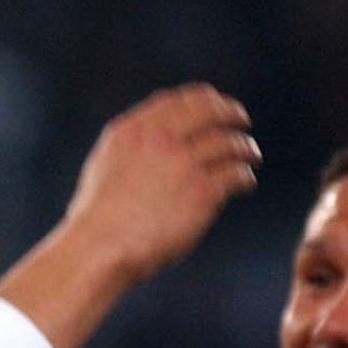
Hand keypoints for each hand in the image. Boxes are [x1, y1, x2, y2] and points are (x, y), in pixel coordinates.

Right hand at [0, 84, 256, 347]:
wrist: (99, 247)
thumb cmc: (97, 219)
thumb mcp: (105, 166)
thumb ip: (132, 148)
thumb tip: (153, 142)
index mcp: (132, 131)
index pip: (178, 100)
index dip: (202, 100)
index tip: (214, 106)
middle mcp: (159, 140)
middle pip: (209, 110)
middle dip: (229, 112)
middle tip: (240, 121)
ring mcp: (182, 163)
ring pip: (228, 142)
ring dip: (244, 147)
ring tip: (250, 156)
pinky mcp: (202, 191)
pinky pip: (235, 173)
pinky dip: (244, 175)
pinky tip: (245, 182)